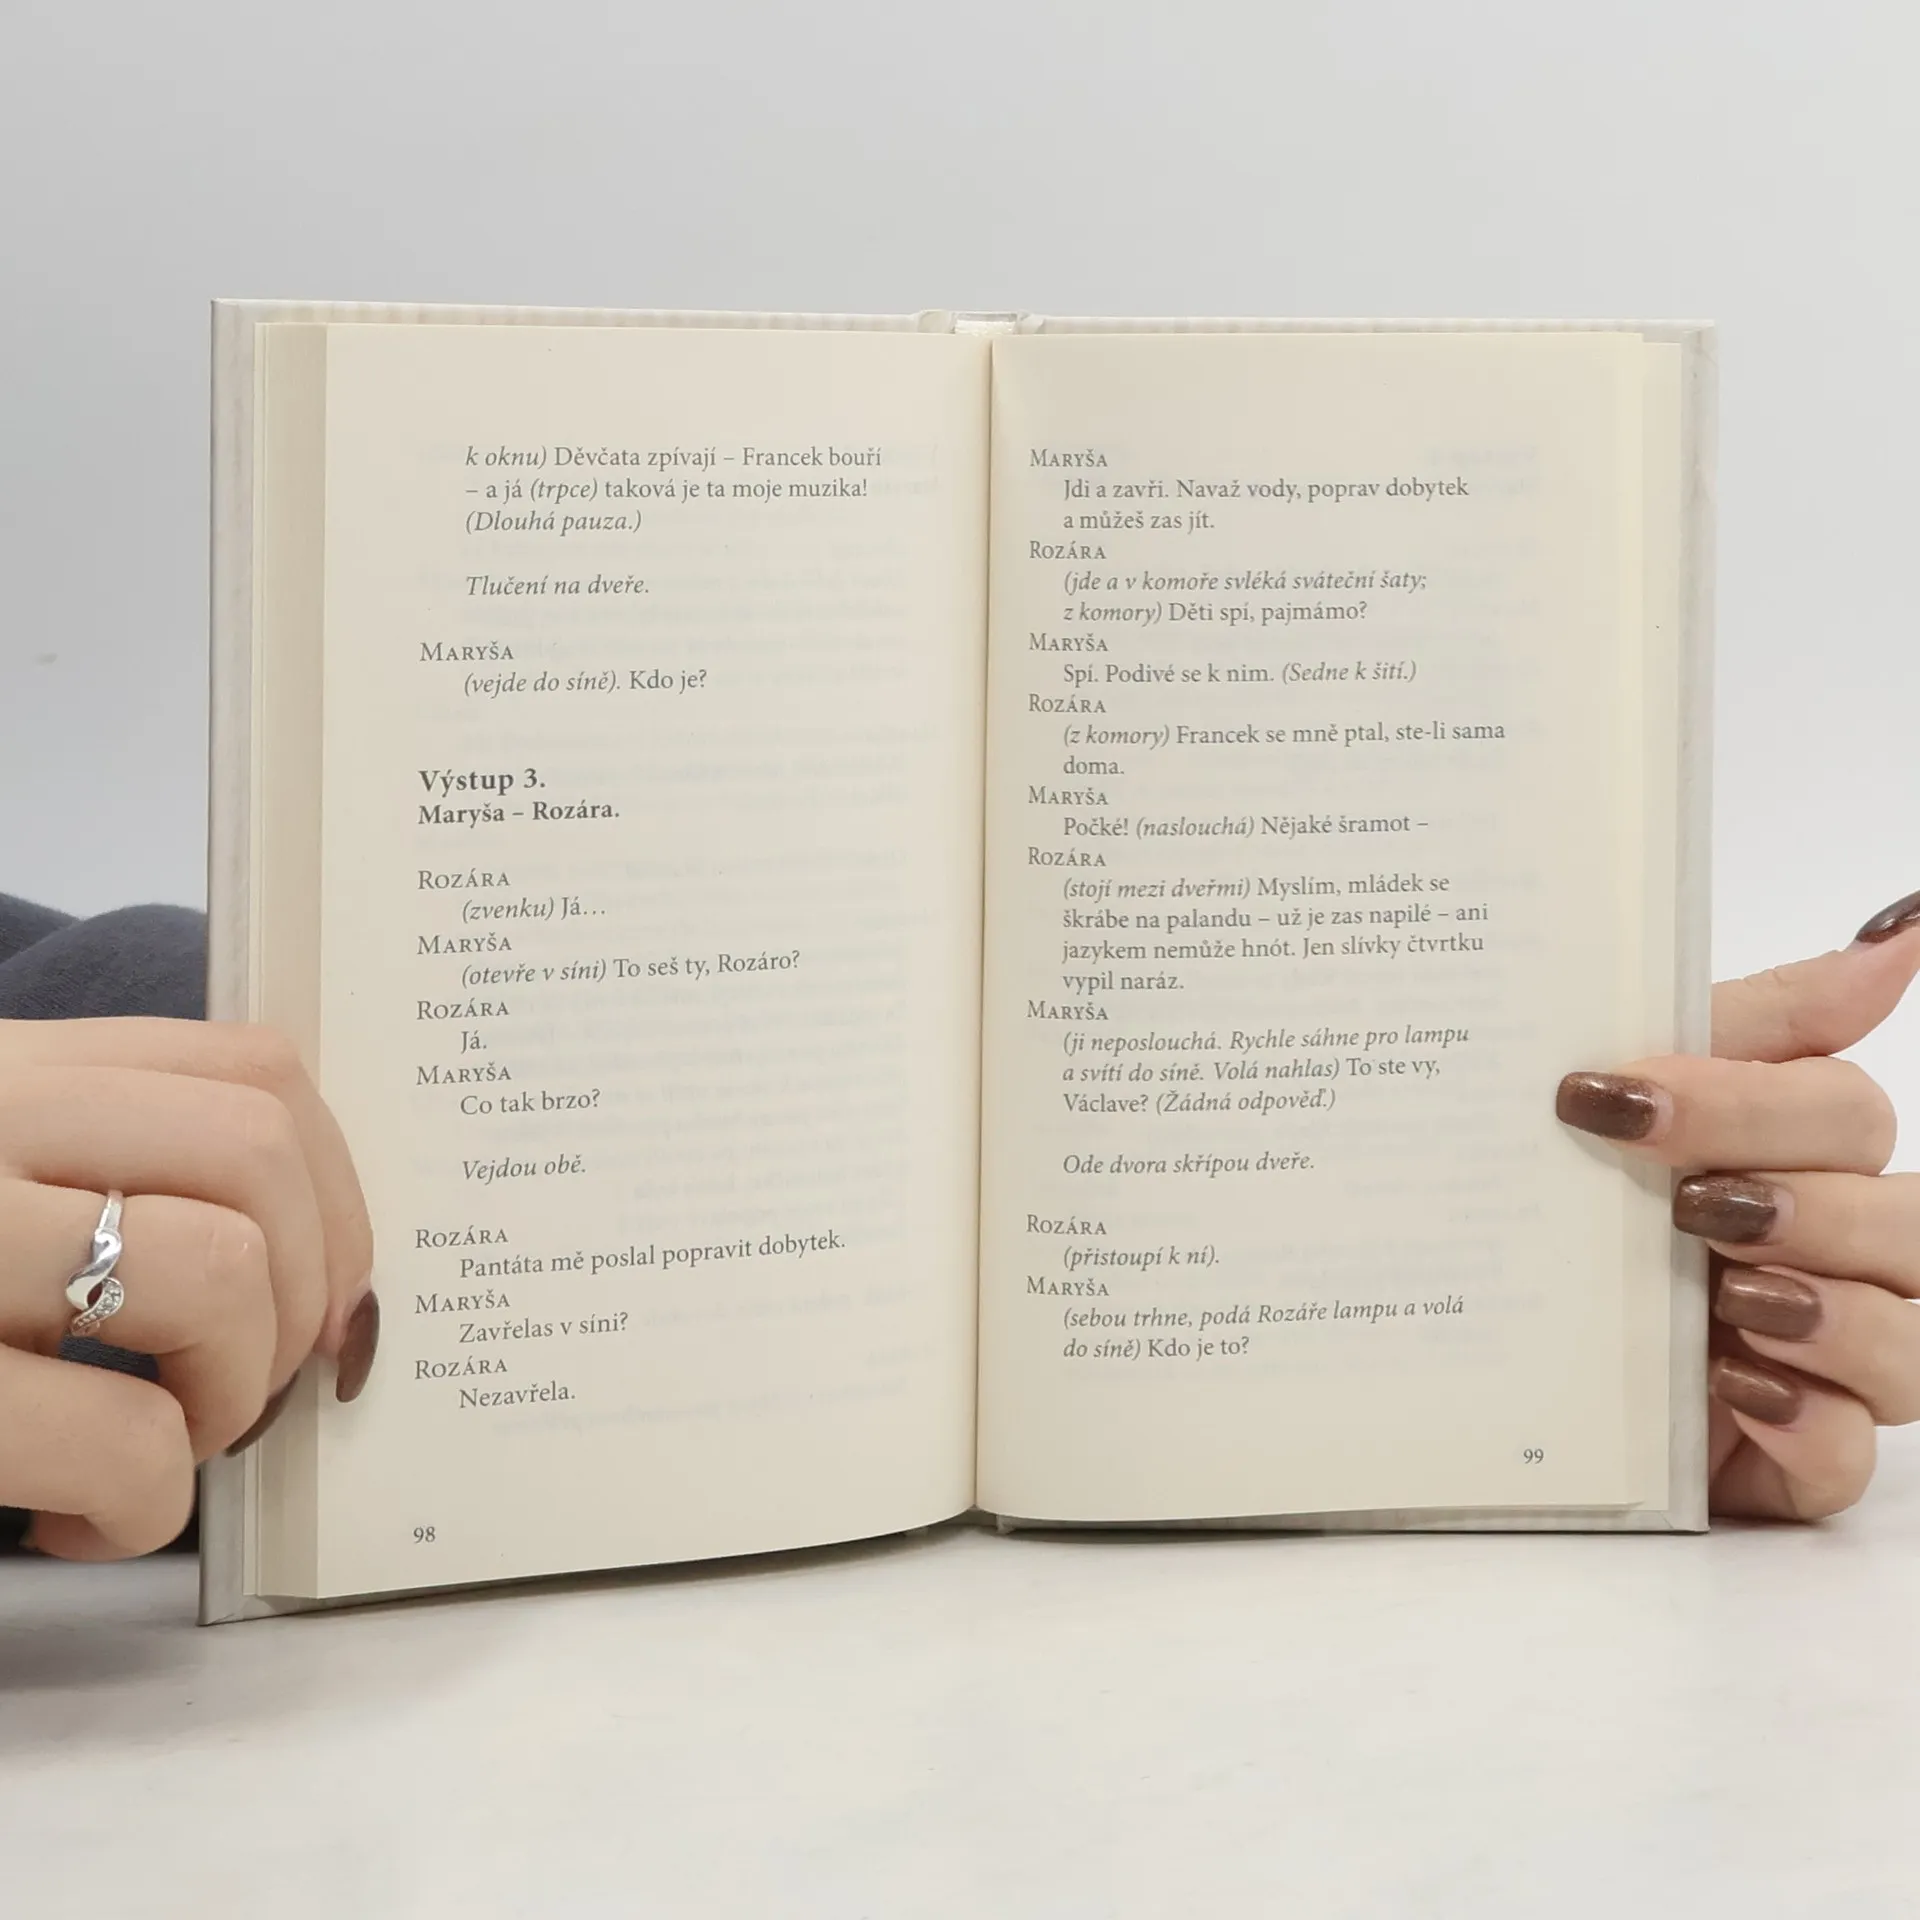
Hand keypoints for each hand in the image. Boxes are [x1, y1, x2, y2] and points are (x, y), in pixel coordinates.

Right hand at [0, 1020, 375, 1558]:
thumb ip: (105, 1168)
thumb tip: (315, 1256)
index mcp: (0, 1072)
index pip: (251, 1067)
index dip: (338, 1189)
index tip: (329, 1283)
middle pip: (260, 1154)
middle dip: (306, 1290)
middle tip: (246, 1381)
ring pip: (217, 1271)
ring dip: (233, 1390)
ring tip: (166, 1443)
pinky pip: (125, 1441)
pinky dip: (145, 1507)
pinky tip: (82, 1520)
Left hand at [1558, 892, 1919, 1519]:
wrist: (1465, 1340)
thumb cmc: (1561, 1192)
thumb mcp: (1629, 1094)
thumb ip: (1756, 1022)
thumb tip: (1896, 935)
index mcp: (1791, 1156)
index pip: (1842, 1111)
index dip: (1751, 1102)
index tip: (1622, 1098)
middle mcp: (1828, 1255)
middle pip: (1905, 1224)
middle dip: (1804, 1205)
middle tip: (1689, 1206)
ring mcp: (1820, 1363)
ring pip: (1911, 1345)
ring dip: (1831, 1314)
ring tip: (1731, 1297)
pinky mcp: (1788, 1458)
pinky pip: (1850, 1458)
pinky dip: (1808, 1423)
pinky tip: (1741, 1388)